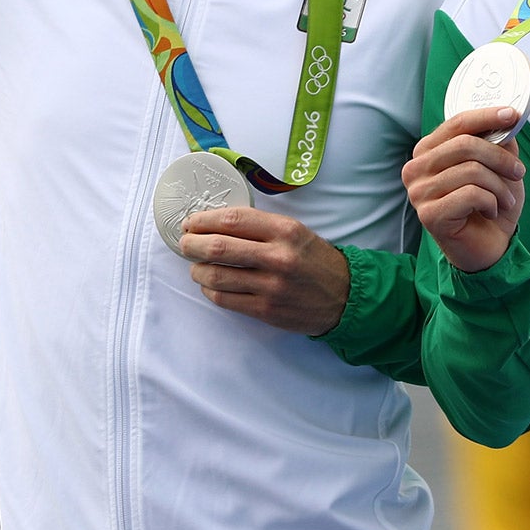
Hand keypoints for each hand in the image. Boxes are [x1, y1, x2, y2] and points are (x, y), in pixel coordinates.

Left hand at [177, 205, 350, 334]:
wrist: (344, 296)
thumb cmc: (315, 260)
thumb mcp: (295, 231)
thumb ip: (260, 226)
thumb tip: (215, 224)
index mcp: (284, 230)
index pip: (232, 220)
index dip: (204, 220)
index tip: (191, 222)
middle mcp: (277, 256)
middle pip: (218, 247)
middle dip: (192, 244)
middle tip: (185, 243)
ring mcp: (271, 286)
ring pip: (216, 276)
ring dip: (197, 270)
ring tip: (196, 266)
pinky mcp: (266, 310)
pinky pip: (224, 299)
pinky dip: (210, 290)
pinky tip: (211, 284)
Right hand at [402, 107, 525, 272]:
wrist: (487, 248)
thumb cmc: (489, 205)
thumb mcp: (498, 168)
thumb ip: (497, 143)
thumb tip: (505, 123)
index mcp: (428, 151)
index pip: (457, 123)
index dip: (486, 116)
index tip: (512, 115)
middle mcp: (416, 168)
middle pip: (465, 144)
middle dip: (500, 158)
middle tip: (518, 172)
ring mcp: (418, 192)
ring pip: (471, 171)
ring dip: (499, 186)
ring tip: (505, 200)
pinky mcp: (428, 214)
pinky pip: (471, 195)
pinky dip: (491, 202)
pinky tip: (491, 211)